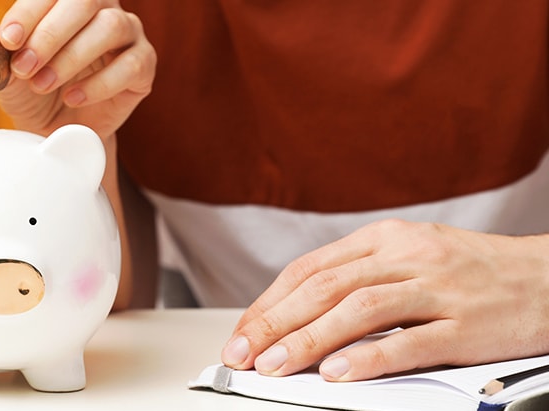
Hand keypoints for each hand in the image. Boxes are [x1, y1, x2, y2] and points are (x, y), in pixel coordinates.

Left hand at [0, 0, 154, 138]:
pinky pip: (129, 65)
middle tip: (24, 67)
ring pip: (110, 27)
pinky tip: (73, 98)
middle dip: (49, 34)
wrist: (58, 129)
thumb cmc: (34, 93)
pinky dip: (97, 84)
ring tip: (43, 83)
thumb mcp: (7, 76)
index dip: (28, 13)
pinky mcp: (143, 65)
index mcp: (65, 1)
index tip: (7, 41)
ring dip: (71, 57)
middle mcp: (101, 8)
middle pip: (85, 0)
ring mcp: (127, 34)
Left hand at [221, 219, 548, 380]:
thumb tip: (297, 312)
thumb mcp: (411, 256)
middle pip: (326, 287)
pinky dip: (370, 358)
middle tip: (244, 353)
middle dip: (276, 323)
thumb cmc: (474, 272)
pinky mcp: (467, 325)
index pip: (311, 268)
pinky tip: (339, 374)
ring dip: (311, 340)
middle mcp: (408, 257)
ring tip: (276, 365)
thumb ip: (360, 276)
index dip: (270, 301)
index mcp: (386, 238)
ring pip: (361, 310)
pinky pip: (411, 342)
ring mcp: (439, 290)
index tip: (242, 331)